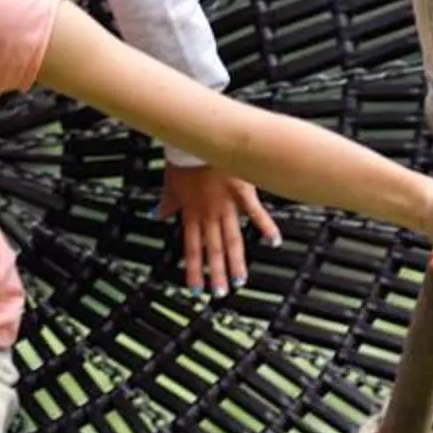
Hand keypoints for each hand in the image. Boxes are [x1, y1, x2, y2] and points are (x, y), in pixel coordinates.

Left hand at [162, 164, 279, 296]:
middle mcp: (209, 214)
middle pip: (213, 249)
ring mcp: (226, 206)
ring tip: (239, 281)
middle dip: (216, 273)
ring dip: (236, 261)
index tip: (195, 288)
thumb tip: (158, 213)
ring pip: (232, 239)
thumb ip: (168, 202)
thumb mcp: (170, 183)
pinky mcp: (242, 193)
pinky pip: (256, 213)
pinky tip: (274, 242)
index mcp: (191, 213)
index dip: (193, 270)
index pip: (192, 248)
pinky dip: (266, 227)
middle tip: (219, 293)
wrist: (197, 139)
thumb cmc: (184, 159)